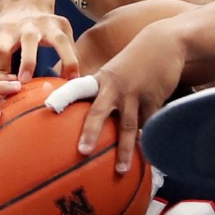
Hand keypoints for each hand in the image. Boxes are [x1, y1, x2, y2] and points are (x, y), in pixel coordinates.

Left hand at [0, 8, 77, 90]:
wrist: (24, 7)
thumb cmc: (0, 35)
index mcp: (4, 32)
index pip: (1, 50)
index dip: (2, 67)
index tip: (5, 86)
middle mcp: (26, 27)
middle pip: (28, 42)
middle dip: (28, 60)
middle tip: (28, 81)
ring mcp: (47, 24)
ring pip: (58, 40)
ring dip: (64, 58)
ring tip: (68, 79)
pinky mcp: (62, 24)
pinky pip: (71, 43)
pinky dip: (75, 58)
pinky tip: (78, 77)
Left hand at [51, 32, 183, 172]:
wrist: (164, 44)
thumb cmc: (134, 62)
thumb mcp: (114, 72)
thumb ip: (102, 91)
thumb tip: (91, 117)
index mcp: (101, 80)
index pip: (77, 88)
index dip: (63, 97)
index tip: (49, 107)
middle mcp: (115, 87)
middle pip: (100, 112)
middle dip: (90, 132)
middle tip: (82, 152)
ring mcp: (135, 95)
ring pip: (128, 126)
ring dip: (124, 150)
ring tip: (120, 170)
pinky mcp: (154, 100)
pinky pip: (148, 125)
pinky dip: (145, 142)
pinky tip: (144, 159)